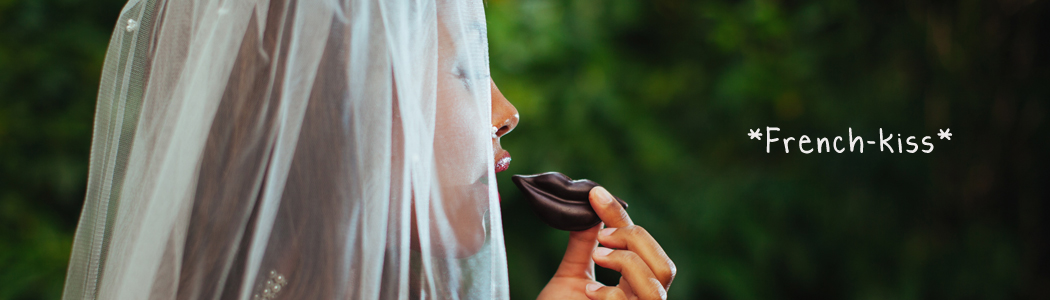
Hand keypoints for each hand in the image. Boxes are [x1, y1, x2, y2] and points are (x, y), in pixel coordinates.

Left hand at [537, 187, 675, 299]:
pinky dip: (612, 294)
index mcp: (634, 288)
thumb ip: (583, 246)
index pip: (642, 248)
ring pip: (658, 283)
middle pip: (666, 265)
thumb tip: (587, 210)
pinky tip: (589, 293)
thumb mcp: (570, 278)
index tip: (595, 193)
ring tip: (597, 257)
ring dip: (627, 262)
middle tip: (601, 237)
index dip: (620, 217)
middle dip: (635, 240)